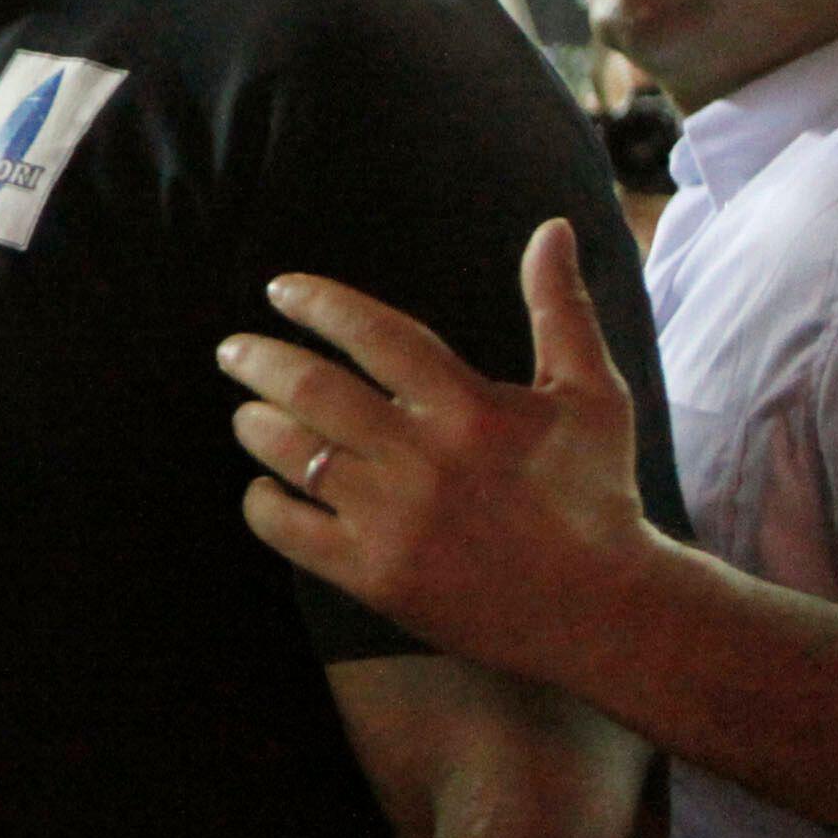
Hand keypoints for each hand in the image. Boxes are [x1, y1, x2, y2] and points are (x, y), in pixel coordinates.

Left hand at [224, 220, 657, 693]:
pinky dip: (262, 501)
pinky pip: (287, 529)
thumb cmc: (596, 492)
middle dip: (258, 361)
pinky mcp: (374, 575)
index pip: (372, 333)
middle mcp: (423, 459)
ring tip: (247, 413)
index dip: (317, 303)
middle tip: (233, 350)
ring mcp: (394, 520)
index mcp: (469, 407)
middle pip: (310, 391)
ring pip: (291, 455)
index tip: (279, 290)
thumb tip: (551, 227)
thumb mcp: (591, 393)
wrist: (604, 611)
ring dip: (256, 425)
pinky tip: (265, 487)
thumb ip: (558, 307)